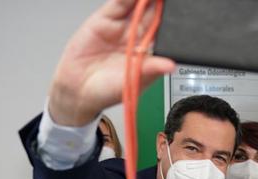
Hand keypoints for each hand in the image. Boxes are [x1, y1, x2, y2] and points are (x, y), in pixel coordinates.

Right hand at [48, 0, 174, 125]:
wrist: (78, 90)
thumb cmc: (107, 91)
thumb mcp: (133, 81)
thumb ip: (151, 69)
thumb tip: (170, 66)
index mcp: (149, 50)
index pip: (164, 29)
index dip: (171, 17)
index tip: (179, 8)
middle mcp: (136, 35)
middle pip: (153, 12)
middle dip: (160, 3)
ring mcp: (121, 26)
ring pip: (137, 4)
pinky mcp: (104, 19)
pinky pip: (118, 3)